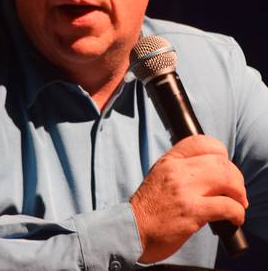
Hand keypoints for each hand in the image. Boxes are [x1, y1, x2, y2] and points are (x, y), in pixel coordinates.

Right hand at [130, 134, 247, 262]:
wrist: (132, 230)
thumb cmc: (149, 208)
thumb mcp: (159, 177)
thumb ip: (181, 170)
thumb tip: (212, 173)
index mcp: (168, 161)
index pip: (200, 142)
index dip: (220, 153)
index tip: (225, 168)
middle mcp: (176, 171)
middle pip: (220, 162)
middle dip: (236, 178)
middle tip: (236, 192)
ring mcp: (183, 191)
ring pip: (227, 179)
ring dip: (239, 193)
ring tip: (238, 204)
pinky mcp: (191, 212)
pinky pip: (227, 206)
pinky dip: (237, 213)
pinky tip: (234, 219)